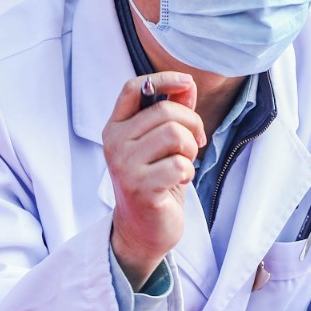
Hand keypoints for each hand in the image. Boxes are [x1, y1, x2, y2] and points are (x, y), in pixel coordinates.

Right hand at [103, 71, 204, 287]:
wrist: (142, 231)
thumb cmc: (154, 183)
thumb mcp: (160, 145)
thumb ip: (171, 114)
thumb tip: (187, 85)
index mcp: (116, 128)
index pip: (134, 89)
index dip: (163, 79)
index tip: (187, 82)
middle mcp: (114, 143)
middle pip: (166, 111)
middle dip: (192, 124)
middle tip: (196, 144)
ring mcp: (124, 166)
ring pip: (174, 135)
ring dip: (191, 149)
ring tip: (184, 164)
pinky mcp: (140, 188)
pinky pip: (179, 164)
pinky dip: (188, 172)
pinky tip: (179, 182)